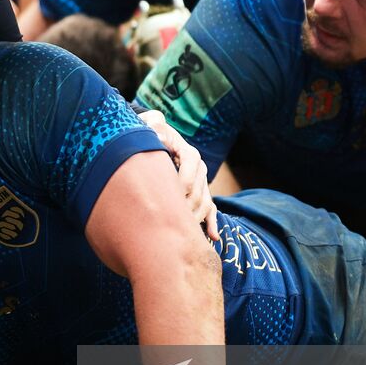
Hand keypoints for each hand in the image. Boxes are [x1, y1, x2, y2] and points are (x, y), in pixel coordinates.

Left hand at [135, 110, 219, 242]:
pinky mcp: (201, 191)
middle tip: (168, 224)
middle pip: (198, 194)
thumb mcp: (152, 127)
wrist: (156, 136)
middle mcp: (199, 169)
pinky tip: (213, 237)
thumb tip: (158, 136)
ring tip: (182, 234)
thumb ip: (154, 127)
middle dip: (185, 209)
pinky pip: (211, 209)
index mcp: (190, 154)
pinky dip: (212, 223)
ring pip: (205, 204)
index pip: (189, 176)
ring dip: (195, 219)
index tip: (165, 201)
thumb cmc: (152, 133)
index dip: (179, 189)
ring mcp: (201, 181)